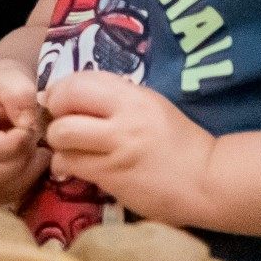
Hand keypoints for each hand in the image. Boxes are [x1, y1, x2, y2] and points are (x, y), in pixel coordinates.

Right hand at [0, 58, 45, 202]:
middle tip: (37, 143)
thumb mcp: (8, 79)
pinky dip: (23, 186)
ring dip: (26, 175)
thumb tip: (27, 124)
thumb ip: (19, 94)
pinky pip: (1, 200)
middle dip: (21, 161)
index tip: (33, 129)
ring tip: (37, 152)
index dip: (15, 143)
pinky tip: (31, 165)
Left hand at [42, 72, 215, 228]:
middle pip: (66, 102)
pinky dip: (64, 165)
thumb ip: (116, 99)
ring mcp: (116, 149)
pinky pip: (72, 165)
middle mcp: (124, 118)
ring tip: (68, 147)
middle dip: (54, 112)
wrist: (205, 180)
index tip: (60, 99)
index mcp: (135, 96)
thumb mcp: (151, 106)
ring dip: (58, 142)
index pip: (82, 80)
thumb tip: (75, 97)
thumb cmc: (178, 142)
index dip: (61, 88)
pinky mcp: (112, 177)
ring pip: (63, 136)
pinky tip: (72, 167)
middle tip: (60, 122)